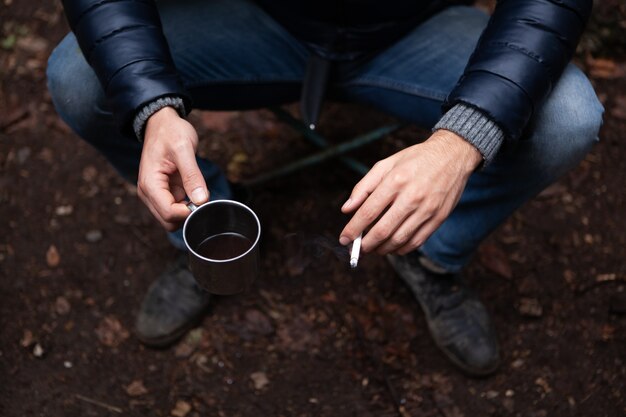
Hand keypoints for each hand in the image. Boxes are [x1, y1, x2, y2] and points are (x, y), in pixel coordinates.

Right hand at [137, 107, 207, 230]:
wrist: (162, 123)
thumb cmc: (171, 132)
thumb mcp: (184, 149)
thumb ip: (192, 175)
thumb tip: (201, 200)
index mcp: (150, 184)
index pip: (169, 214)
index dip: (189, 212)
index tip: (203, 200)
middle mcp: (148, 193)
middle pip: (169, 221)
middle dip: (187, 214)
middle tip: (201, 196)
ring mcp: (155, 195)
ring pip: (173, 219)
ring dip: (188, 210)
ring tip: (197, 189)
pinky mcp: (164, 193)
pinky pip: (177, 209)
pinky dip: (188, 205)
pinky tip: (194, 190)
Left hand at [339, 130, 481, 254]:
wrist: (453, 155)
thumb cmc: (414, 160)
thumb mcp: (386, 164)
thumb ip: (364, 187)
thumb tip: (346, 209)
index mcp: (396, 180)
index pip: (368, 212)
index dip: (353, 229)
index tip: (343, 239)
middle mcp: (412, 196)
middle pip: (382, 230)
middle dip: (365, 244)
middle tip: (358, 248)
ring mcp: (427, 209)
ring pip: (399, 240)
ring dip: (382, 249)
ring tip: (373, 249)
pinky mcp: (439, 218)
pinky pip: (417, 241)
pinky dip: (401, 249)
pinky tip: (392, 248)